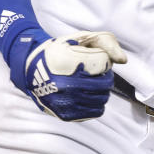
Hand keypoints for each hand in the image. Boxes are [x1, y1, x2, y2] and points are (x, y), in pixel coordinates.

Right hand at [7, 29, 127, 120]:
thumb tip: (123, 60)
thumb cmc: (60, 50)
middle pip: (105, 85)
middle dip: (105, 77)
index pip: (104, 66)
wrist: (30, 69)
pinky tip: (88, 95)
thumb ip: (106, 42)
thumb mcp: (82, 37)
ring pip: (102, 99)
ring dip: (102, 91)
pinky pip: (95, 112)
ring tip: (91, 84)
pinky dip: (96, 104)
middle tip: (97, 73)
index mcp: (70, 64)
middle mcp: (67, 86)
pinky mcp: (65, 115)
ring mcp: (65, 103)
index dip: (104, 63)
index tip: (96, 60)